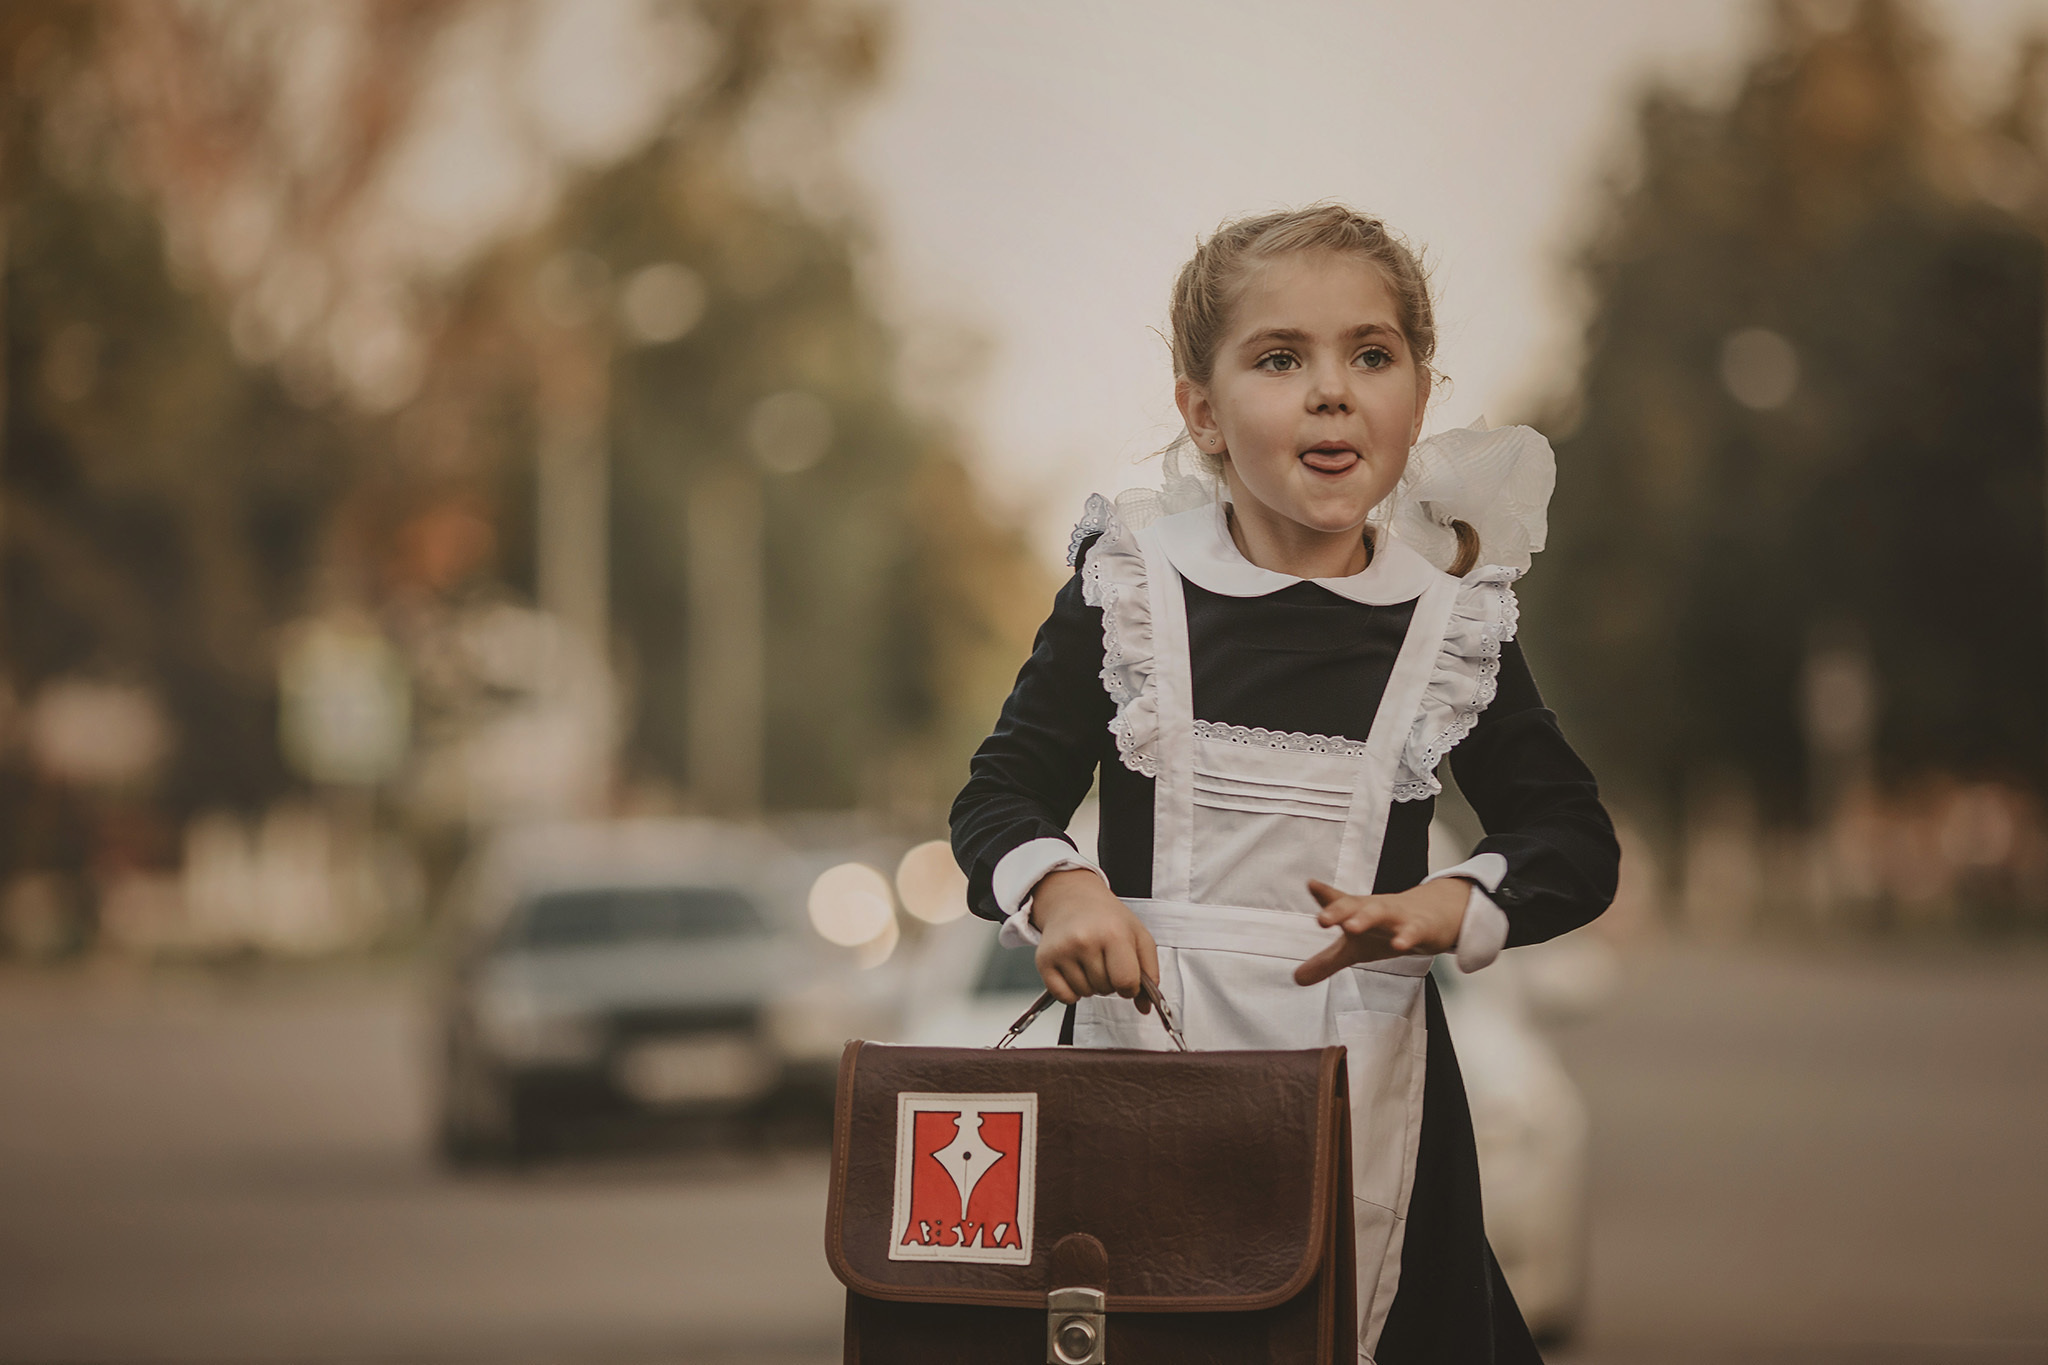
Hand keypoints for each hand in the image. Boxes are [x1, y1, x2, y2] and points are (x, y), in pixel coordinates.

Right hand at [1030, 869, 1160, 1010]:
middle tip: (1106, 959)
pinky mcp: (1044, 960)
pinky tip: (1075, 970)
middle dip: (1110, 982)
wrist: (1072, 900)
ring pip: (1085, 993)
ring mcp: (1062, 950)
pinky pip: (1063, 997)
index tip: (1127, 978)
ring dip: (1091, 985)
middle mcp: (1085, 940)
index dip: (1131, 987)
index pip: (1126, 982)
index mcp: (1113, 933)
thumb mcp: (1139, 936)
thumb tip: (1145, 1007)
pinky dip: (1071, 991)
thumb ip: (1150, 972)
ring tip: (1089, 960)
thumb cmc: (1107, 919)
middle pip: (1106, 989)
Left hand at [1293, 877, 1468, 985]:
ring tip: (1351, 927)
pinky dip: (1406, 936)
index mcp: (1355, 911)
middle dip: (1337, 910)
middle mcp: (1373, 909)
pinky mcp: (1419, 927)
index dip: (1323, 894)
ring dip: (1366, 918)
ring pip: (1380, 913)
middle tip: (1322, 919)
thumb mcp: (1354, 947)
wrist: (1432, 915)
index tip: (1311, 885)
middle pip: (1353, 905)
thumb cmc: (1384, 928)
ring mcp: (1397, 916)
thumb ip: (1326, 961)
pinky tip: (1399, 944)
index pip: (1337, 900)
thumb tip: (1297, 978)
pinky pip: (1413, 930)